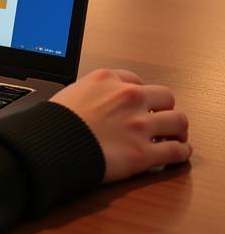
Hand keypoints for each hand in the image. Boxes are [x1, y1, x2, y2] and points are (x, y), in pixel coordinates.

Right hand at [51, 68, 191, 182]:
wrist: (51, 142)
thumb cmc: (55, 120)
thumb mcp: (71, 91)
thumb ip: (92, 92)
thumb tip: (96, 103)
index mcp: (107, 79)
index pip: (136, 81)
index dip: (140, 95)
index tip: (140, 105)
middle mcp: (128, 97)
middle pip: (165, 97)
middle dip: (165, 109)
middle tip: (162, 121)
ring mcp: (139, 124)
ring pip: (179, 122)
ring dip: (178, 130)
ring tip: (175, 137)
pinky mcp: (144, 152)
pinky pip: (177, 151)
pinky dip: (181, 153)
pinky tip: (178, 154)